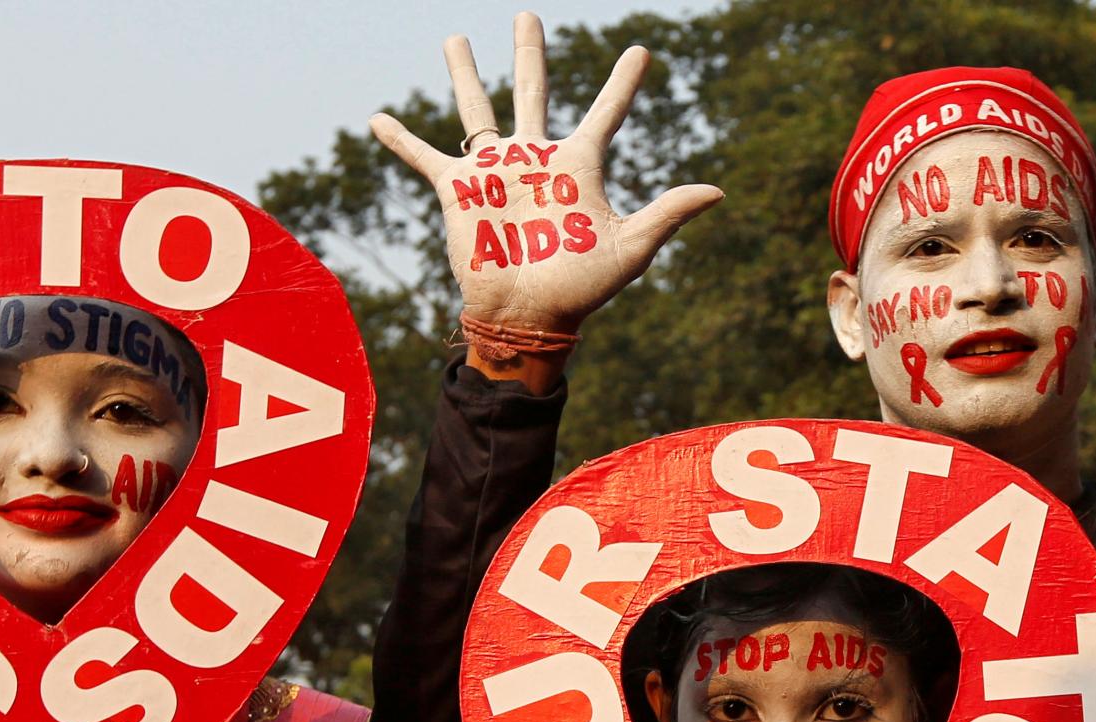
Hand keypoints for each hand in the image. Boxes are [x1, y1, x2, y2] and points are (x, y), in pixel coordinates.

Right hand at [370, 14, 721, 346]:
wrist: (527, 318)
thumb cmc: (580, 289)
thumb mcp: (630, 248)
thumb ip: (667, 213)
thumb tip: (717, 190)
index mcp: (579, 166)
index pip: (607, 113)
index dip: (624, 83)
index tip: (642, 51)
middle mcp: (536, 160)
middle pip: (533, 91)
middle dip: (530, 53)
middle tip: (528, 16)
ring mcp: (496, 171)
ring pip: (478, 108)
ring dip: (465, 74)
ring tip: (456, 38)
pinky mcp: (459, 190)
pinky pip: (425, 157)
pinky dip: (401, 140)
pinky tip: (378, 120)